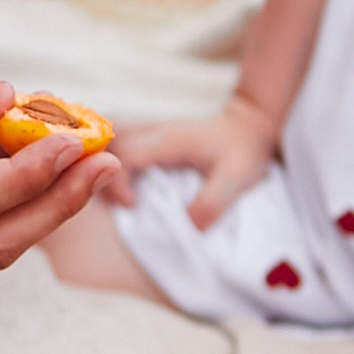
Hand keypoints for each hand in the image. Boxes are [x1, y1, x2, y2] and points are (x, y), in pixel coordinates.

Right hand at [113, 91, 278, 229]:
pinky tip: (123, 181)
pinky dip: (114, 161)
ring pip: (112, 140)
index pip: (127, 153)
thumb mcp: (236, 179)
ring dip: (106, 164)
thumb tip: (186, 229)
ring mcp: (151, 131)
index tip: (133, 206)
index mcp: (170, 140)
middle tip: (120, 202)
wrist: (249, 124)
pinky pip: (121, 145)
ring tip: (117, 193)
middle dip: (104, 173)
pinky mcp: (152, 138)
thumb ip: (211, 203)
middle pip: (110, 144)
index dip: (121, 182)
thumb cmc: (243, 150)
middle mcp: (154, 131)